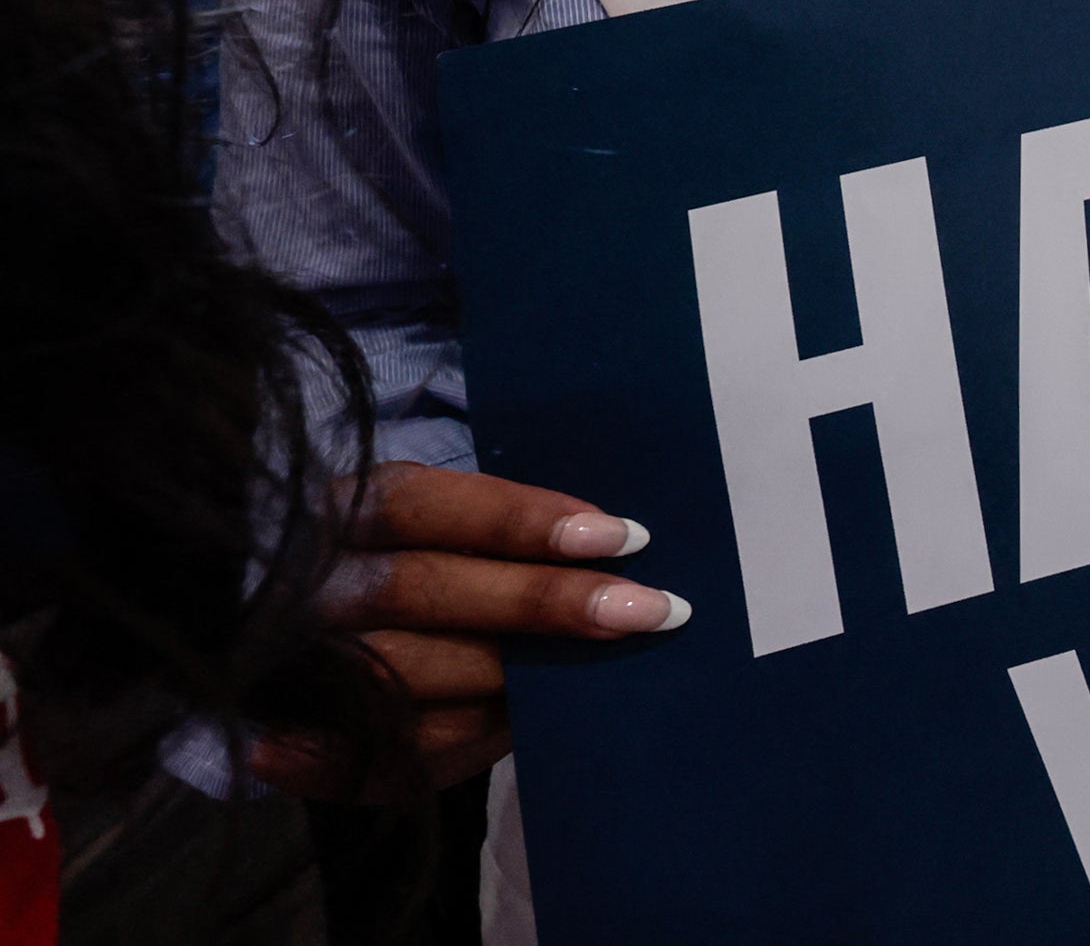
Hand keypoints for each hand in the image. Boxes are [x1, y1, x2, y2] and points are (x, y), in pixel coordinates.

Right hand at [256, 462, 685, 794]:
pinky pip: (394, 749)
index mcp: (329, 516)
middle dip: (543, 601)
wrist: (273, 652)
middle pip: (419, 588)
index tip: (624, 537)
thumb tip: (610, 545)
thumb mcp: (415, 530)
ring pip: (407, 674)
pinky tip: (532, 720)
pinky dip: (471, 737)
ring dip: (517, 677)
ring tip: (606, 667)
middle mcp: (297, 589)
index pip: (416, 504)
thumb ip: (482, 531)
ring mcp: (289, 669)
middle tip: (651, 609)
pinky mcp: (293, 748)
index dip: (520, 518)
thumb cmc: (382, 572)